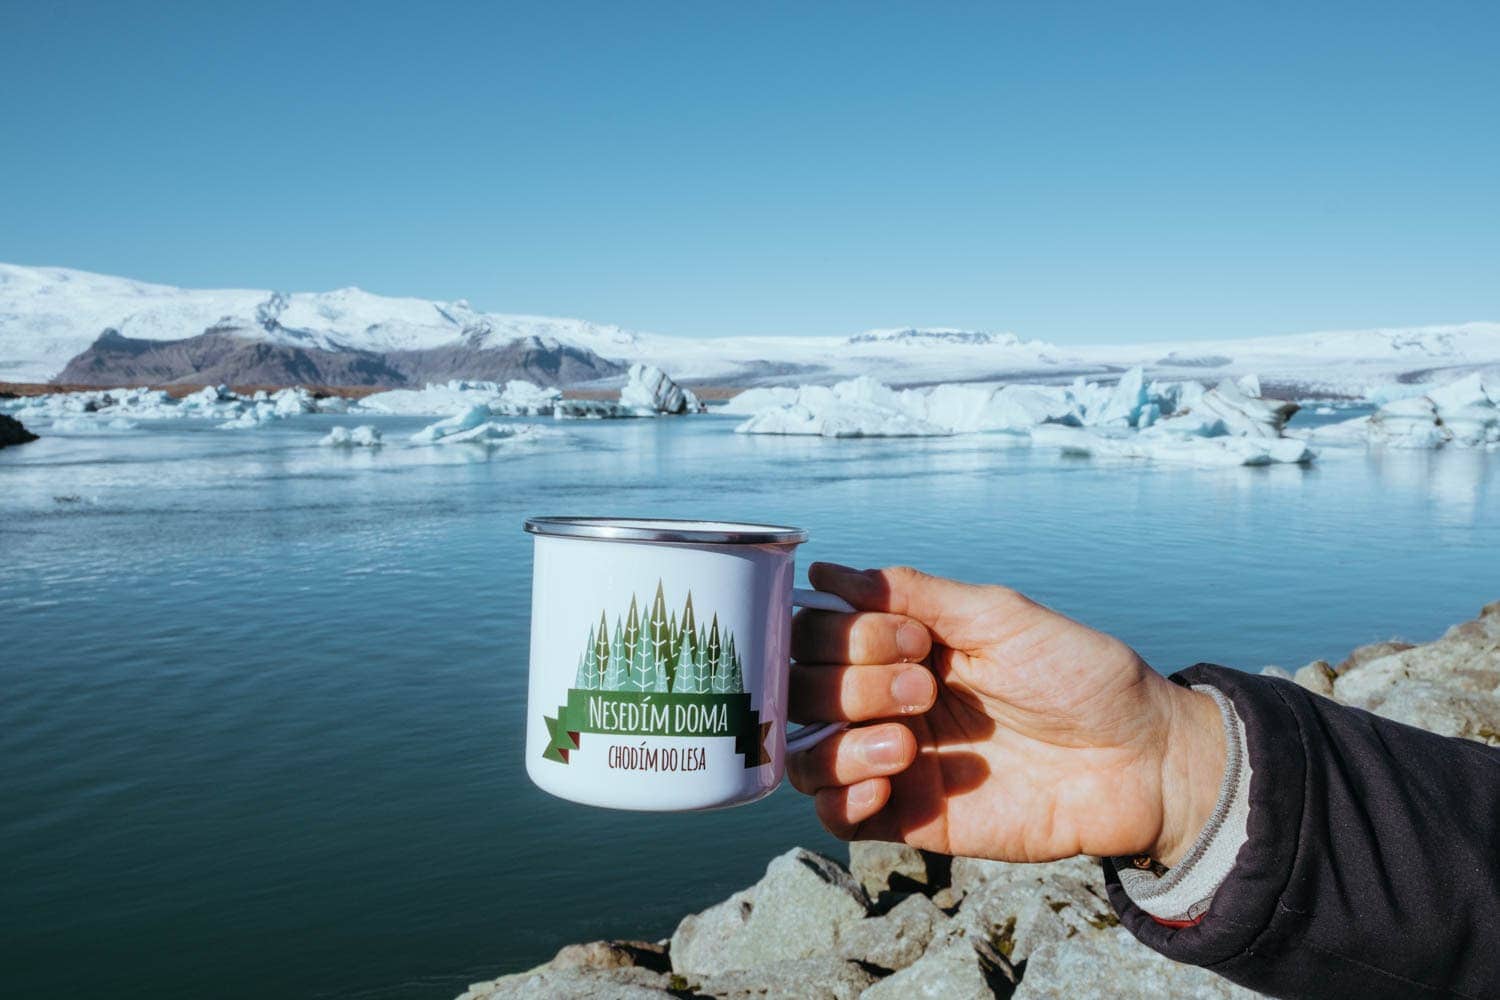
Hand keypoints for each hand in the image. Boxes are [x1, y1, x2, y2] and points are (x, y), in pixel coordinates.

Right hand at [787, 563, 1225, 864]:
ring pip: (805, 757)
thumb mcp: (999, 615)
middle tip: (925, 686)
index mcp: (899, 646)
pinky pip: (836, 818)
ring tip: (907, 745)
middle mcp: (885, 701)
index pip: (815, 636)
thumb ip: (913, 593)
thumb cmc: (1079, 675)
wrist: (1139, 759)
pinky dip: (841, 799)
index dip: (843, 635)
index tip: (913, 638)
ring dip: (840, 744)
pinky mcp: (911, 819)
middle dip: (850, 684)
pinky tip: (886, 785)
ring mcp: (894, 761)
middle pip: (801, 693)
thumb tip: (825, 570)